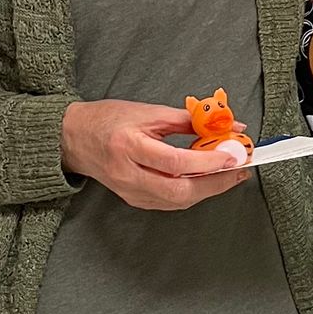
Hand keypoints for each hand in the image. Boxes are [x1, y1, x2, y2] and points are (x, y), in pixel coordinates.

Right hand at [61, 98, 248, 211]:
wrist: (74, 139)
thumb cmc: (108, 120)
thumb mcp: (148, 112)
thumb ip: (188, 119)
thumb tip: (225, 124)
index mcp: (129, 146)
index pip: (176, 161)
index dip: (208, 161)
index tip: (232, 154)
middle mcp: (128, 173)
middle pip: (179, 190)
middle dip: (215, 183)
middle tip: (238, 171)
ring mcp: (129, 191)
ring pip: (177, 201)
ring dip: (207, 189)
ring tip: (228, 175)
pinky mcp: (133, 199)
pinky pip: (169, 202)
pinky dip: (191, 192)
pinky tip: (204, 181)